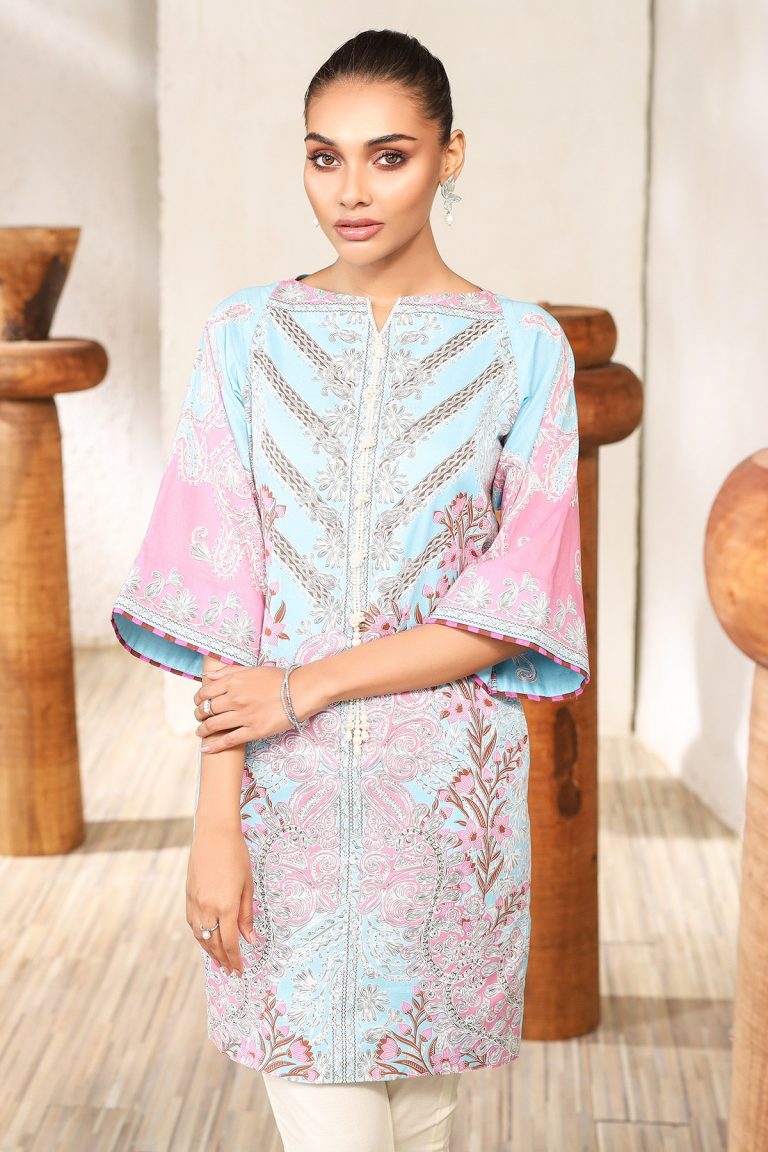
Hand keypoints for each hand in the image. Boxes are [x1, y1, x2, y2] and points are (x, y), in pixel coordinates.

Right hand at [186, 821, 255, 976]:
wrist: (214, 833)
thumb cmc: (237, 856)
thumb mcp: (247, 886)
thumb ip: (246, 915)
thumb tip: (250, 940)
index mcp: (225, 906)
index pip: (229, 943)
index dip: (235, 960)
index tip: (240, 971)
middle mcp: (207, 907)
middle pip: (213, 943)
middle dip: (222, 960)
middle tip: (230, 971)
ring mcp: (195, 902)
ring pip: (200, 936)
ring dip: (209, 951)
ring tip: (219, 960)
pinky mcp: (188, 895)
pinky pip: (192, 923)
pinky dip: (199, 935)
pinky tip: (206, 938)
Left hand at [192, 662, 328, 754]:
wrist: (301, 690)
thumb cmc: (279, 678)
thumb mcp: (252, 669)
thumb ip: (228, 672)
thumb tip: (207, 677)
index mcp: (233, 681)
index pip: (205, 692)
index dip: (198, 699)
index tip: (199, 703)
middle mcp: (235, 698)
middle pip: (207, 709)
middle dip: (199, 715)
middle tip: (200, 718)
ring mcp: (243, 715)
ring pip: (213, 725)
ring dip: (203, 730)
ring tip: (202, 732)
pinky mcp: (254, 730)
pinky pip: (228, 740)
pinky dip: (214, 746)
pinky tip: (206, 749)